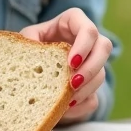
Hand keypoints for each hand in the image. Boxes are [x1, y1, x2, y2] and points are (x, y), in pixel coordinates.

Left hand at [20, 8, 111, 123]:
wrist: (31, 67)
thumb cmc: (30, 46)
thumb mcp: (26, 39)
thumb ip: (29, 42)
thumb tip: (34, 51)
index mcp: (73, 22)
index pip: (88, 29)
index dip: (84, 45)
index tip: (70, 62)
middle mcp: (88, 39)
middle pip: (104, 48)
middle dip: (90, 68)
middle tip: (73, 83)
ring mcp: (92, 62)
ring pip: (101, 74)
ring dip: (85, 89)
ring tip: (66, 100)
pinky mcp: (89, 85)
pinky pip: (94, 97)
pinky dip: (80, 105)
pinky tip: (65, 108)